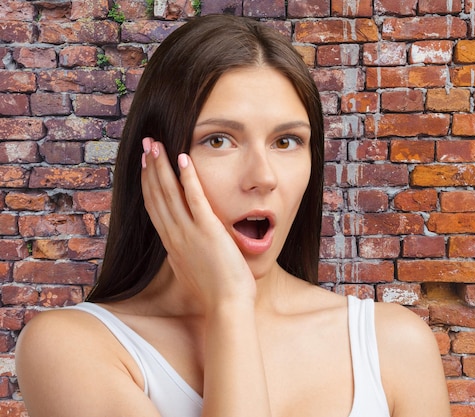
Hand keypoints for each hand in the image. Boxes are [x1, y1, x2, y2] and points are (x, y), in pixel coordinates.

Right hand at [140, 137, 256, 306]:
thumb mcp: (192, 271)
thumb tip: (180, 251)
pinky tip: (183, 158)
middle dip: (150, 168)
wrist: (226, 307)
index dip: (149, 184)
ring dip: (161, 166)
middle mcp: (174, 237)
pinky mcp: (208, 231)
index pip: (155, 208)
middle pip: (156, 196)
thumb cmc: (215, 293)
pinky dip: (187, 177)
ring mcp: (189, 233)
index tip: (146, 165)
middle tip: (146, 145)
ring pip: (169, 193)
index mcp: (171, 245)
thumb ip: (185, 256)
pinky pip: (194, 198)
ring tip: (156, 144)